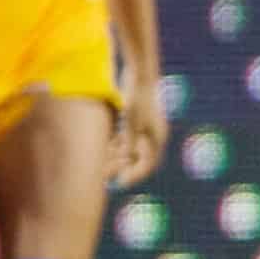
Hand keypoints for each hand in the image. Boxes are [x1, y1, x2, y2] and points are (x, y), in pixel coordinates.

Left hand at [108, 70, 167, 187]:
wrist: (141, 75)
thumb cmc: (137, 98)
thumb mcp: (130, 123)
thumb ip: (128, 143)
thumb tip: (125, 160)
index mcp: (157, 138)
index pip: (148, 165)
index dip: (134, 176)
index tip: (119, 183)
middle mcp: (154, 135)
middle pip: (138, 159)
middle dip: (122, 167)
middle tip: (106, 175)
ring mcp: (147, 127)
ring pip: (131, 149)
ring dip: (118, 157)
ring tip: (102, 162)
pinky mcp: (138, 120)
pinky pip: (128, 138)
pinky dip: (117, 144)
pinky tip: (106, 145)